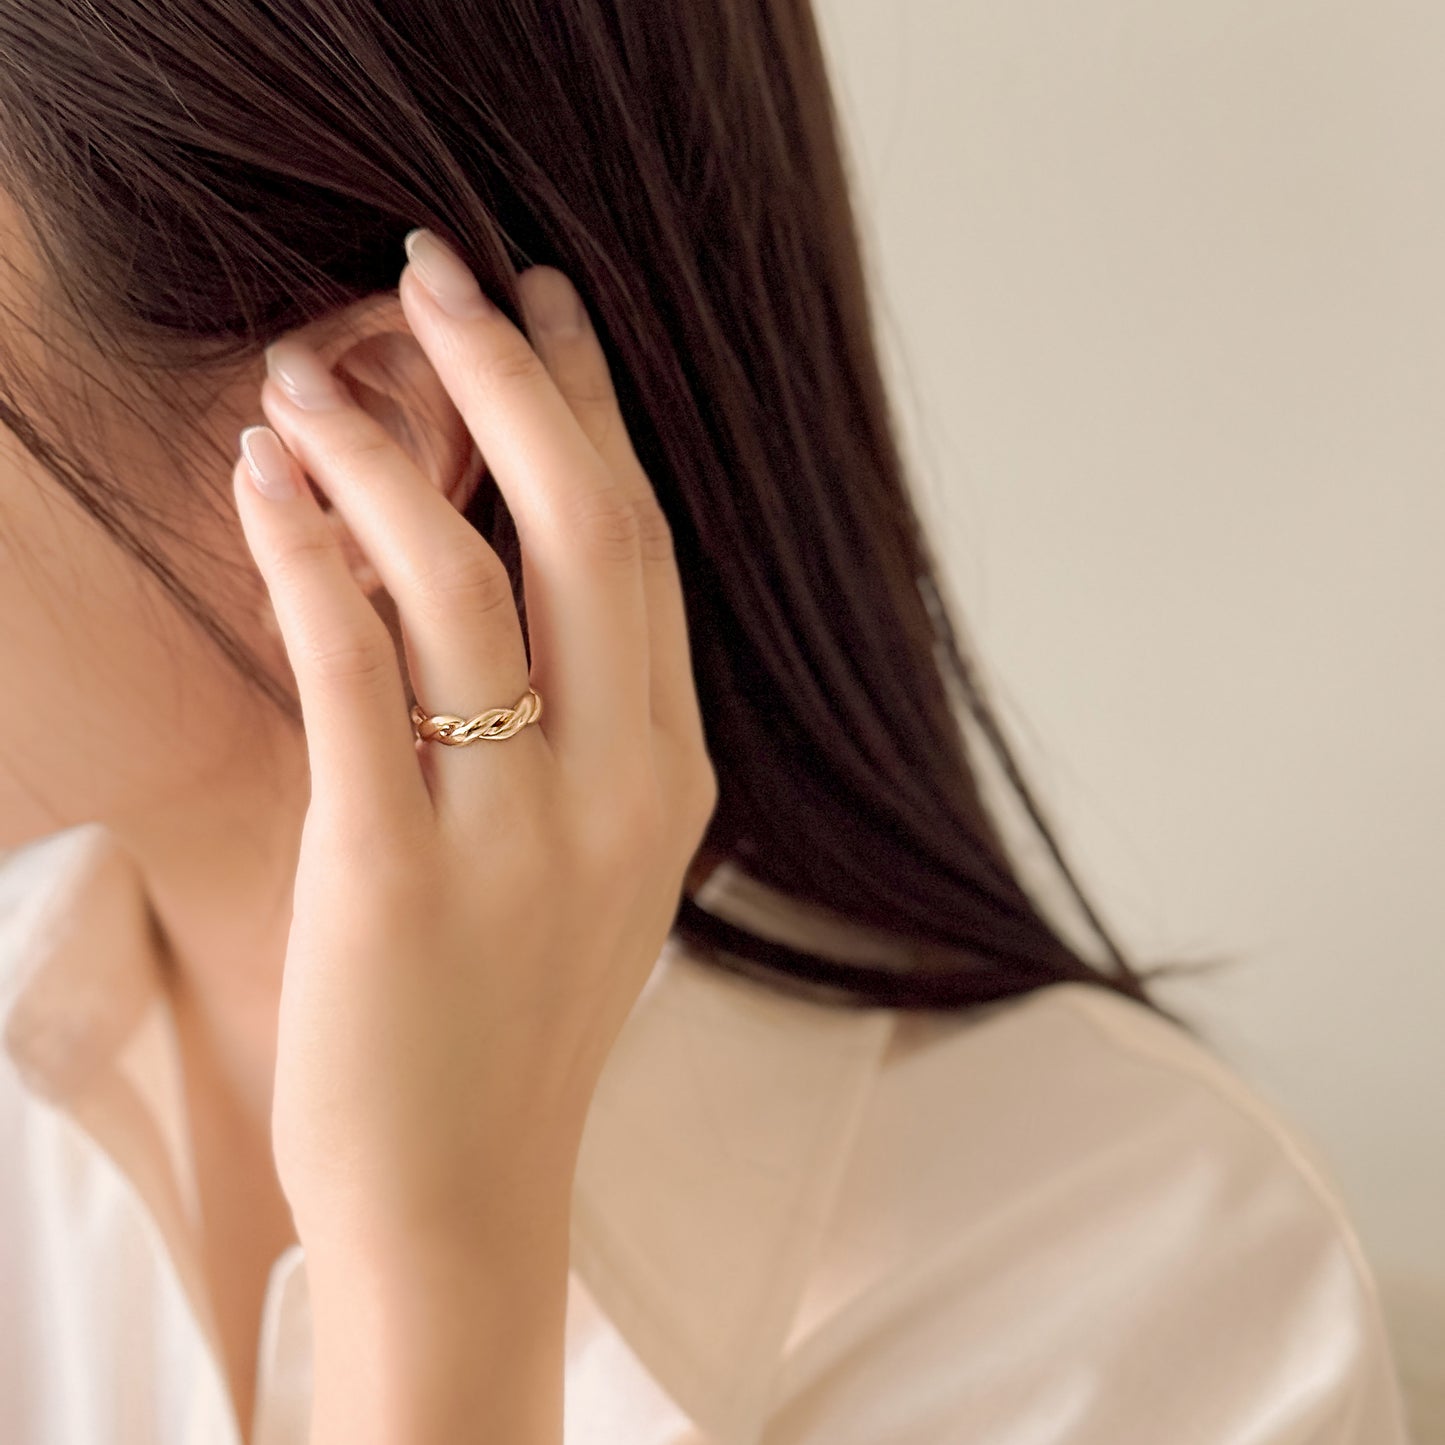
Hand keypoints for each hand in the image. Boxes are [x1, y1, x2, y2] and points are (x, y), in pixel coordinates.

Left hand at [231, 230, 716, 1257]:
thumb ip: (582, 722)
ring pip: (468, 582)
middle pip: (591, 530)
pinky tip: (264, 479)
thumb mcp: (589, 859)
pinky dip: (308, 555)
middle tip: (437, 266)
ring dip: (384, 450)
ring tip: (306, 367)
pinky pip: (358, 673)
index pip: (647, 549)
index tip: (543, 306)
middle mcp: (620, 786)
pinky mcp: (401, 876)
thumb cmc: (513, 1015)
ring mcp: (519, 834)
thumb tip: (508, 569)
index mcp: (672, 774)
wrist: (465, 1190)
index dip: (595, 410)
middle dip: (512, 377)